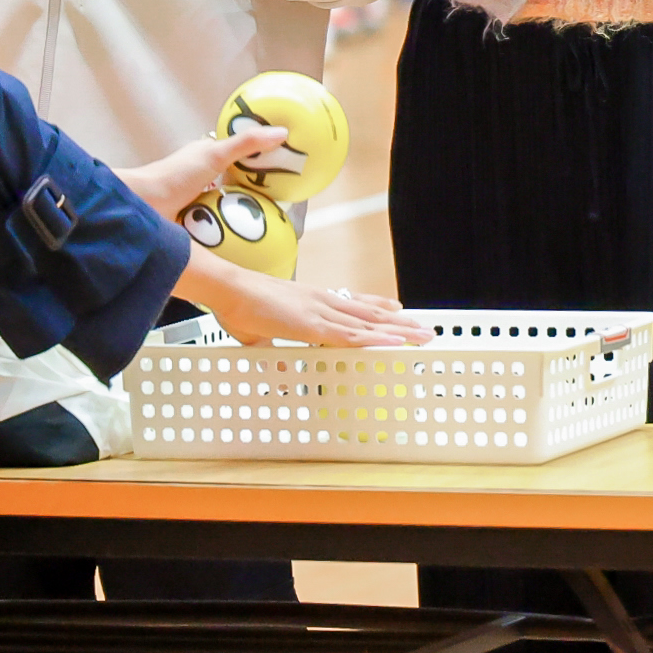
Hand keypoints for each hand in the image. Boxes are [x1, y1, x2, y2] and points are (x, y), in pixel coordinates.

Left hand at [117, 126, 288, 221]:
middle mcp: (202, 176)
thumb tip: (283, 132)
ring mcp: (198, 199)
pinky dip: (233, 228)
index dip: (258, 155)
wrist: (143, 208)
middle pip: (236, 179)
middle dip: (255, 186)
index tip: (283, 162)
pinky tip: (249, 236)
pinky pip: (220, 223)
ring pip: (228, 202)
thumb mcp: (215, 154)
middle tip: (282, 196)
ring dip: (244, 210)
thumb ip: (247, 144)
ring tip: (270, 220)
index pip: (238, 152)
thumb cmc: (175, 176)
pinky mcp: (195, 221)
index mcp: (206, 155)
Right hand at [192, 257, 431, 347]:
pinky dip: (376, 340)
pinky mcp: (314, 325)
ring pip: (369, 325)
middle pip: (370, 314)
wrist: (229, 289)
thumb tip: (276, 363)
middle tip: (423, 329)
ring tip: (422, 336)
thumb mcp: (259, 334)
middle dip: (399, 323)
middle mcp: (324, 302)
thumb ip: (272, 349)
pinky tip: (396, 343)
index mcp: (312, 301)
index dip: (378, 308)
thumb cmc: (238, 306)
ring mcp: (322, 312)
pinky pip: (352, 336)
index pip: (353, 303)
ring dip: (398, 331)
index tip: (397, 309)